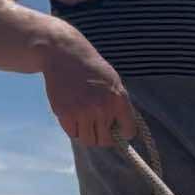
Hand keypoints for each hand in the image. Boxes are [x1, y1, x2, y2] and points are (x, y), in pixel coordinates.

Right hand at [40, 22, 136, 147]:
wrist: (64, 54)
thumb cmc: (91, 69)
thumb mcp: (114, 82)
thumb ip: (120, 105)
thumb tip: (124, 132)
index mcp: (119, 99)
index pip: (129, 131)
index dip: (123, 131)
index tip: (117, 127)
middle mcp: (102, 108)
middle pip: (106, 141)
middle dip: (103, 134)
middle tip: (97, 123)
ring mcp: (83, 112)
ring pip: (89, 140)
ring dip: (87, 133)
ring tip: (84, 118)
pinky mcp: (66, 114)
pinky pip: (73, 134)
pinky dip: (73, 127)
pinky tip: (72, 113)